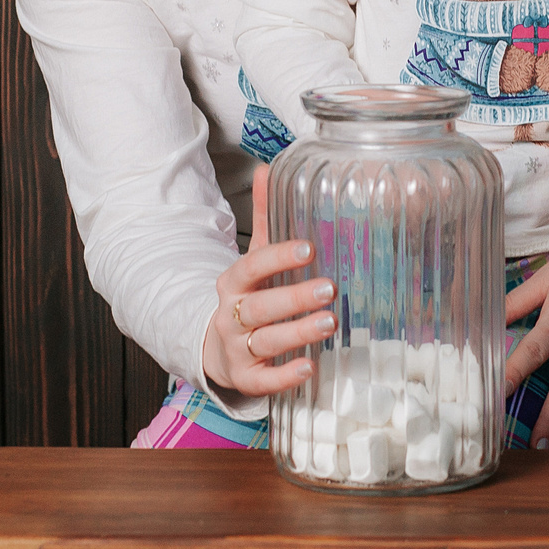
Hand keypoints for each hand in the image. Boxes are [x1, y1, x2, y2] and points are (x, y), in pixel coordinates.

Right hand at [202, 163, 341, 397]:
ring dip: (297, 332)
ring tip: (330, 322)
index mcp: (233, 282)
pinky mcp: (247, 378)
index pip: (252, 266)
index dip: (278, 257)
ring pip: (265, 341)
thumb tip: (266, 168)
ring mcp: (237, 349)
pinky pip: (264, 380)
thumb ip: (265, 217)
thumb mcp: (253, 259)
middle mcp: (231, 315)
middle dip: (294, 298)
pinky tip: (310, 368)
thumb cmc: (248, 297)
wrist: (218, 346)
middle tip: (330, 288)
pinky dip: (286, 375)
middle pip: (259, 306)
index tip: (308, 248)